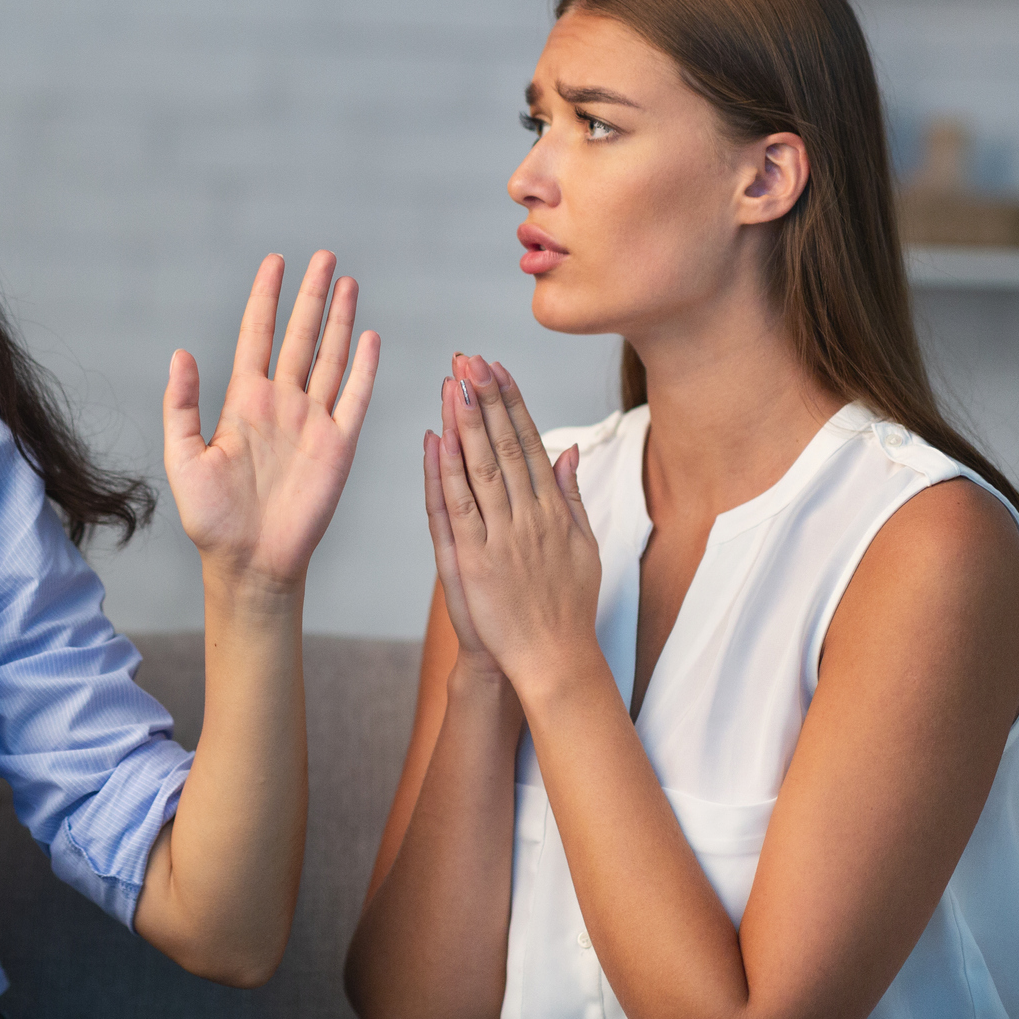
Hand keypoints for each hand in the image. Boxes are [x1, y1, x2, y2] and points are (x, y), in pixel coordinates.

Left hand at [164, 253, 378, 599]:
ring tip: (347, 281)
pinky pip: (355, 398)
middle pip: (299, 336)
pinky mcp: (338, 446)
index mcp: (243, 402)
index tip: (274, 262)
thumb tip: (180, 353)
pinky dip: (364, 368)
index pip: (256, 335)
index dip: (266, 298)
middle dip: (311, 296)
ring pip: (329, 358)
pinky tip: (369, 336)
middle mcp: (281, 404)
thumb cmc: (211, 518)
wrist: (250, 562)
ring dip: (339, 320)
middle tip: (323, 256)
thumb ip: (181, 406)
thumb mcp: (183, 459)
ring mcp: (312, 422)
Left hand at [428, 355, 600, 688]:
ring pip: (480, 468)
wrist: (553, 660)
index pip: (529, 441)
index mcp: (554, 509)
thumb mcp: (584, 546)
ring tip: (450, 382)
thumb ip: (573, 495)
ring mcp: (500, 537)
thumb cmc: (567, 606)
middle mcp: (528, 516)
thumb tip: (569, 450)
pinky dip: (443, 473)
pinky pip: (454, 508)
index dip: (510, 402)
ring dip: (464, 423)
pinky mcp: (474, 561)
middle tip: (467, 358)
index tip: (496, 367)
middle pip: (504, 445)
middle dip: (484, 398)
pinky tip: (434, 440)